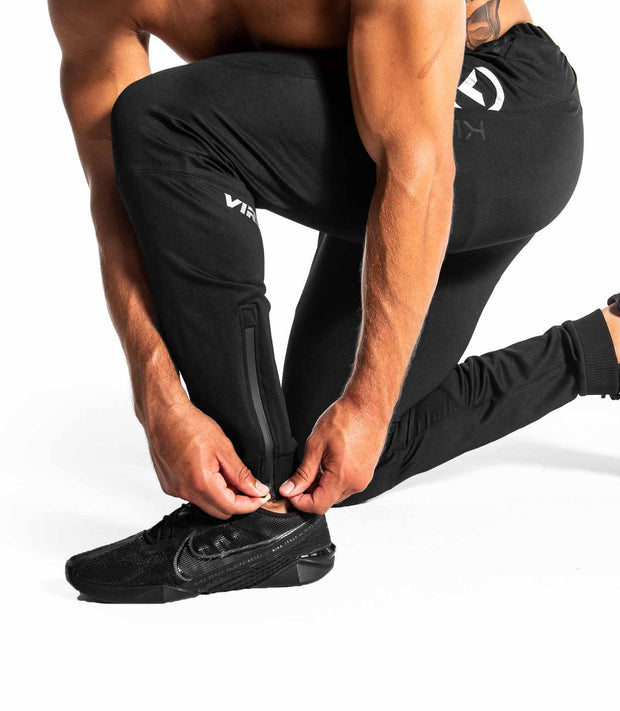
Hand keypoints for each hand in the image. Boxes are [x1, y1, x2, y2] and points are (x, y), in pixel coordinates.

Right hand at [145, 398, 269, 518]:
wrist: (163, 416)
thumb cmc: (189, 425)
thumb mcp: (224, 448)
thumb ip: (241, 474)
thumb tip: (257, 489)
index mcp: (201, 483)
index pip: (232, 508)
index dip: (250, 504)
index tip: (260, 497)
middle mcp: (185, 492)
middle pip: (219, 511)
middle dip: (237, 501)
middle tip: (247, 484)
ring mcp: (175, 490)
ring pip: (205, 504)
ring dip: (220, 495)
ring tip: (224, 472)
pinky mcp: (169, 486)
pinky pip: (193, 496)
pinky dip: (205, 489)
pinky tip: (208, 470)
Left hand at [279, 396, 389, 512]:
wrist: (368, 406)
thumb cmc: (345, 419)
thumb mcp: (316, 444)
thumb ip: (303, 472)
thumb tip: (289, 490)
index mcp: (343, 477)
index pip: (317, 505)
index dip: (299, 502)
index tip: (289, 491)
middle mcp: (356, 483)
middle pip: (327, 501)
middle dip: (309, 493)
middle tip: (298, 475)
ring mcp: (363, 479)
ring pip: (336, 494)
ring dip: (321, 486)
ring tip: (315, 464)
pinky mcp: (366, 473)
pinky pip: (346, 485)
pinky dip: (333, 480)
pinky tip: (327, 463)